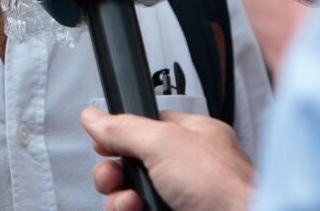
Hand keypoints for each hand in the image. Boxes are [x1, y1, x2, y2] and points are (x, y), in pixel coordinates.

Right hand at [81, 107, 254, 210]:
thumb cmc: (225, 188)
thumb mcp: (165, 142)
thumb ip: (125, 128)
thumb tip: (94, 116)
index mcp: (193, 137)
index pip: (144, 127)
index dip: (120, 136)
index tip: (103, 144)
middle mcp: (187, 169)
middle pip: (130, 166)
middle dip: (114, 173)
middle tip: (115, 177)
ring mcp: (180, 199)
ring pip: (130, 195)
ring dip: (120, 200)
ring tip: (132, 203)